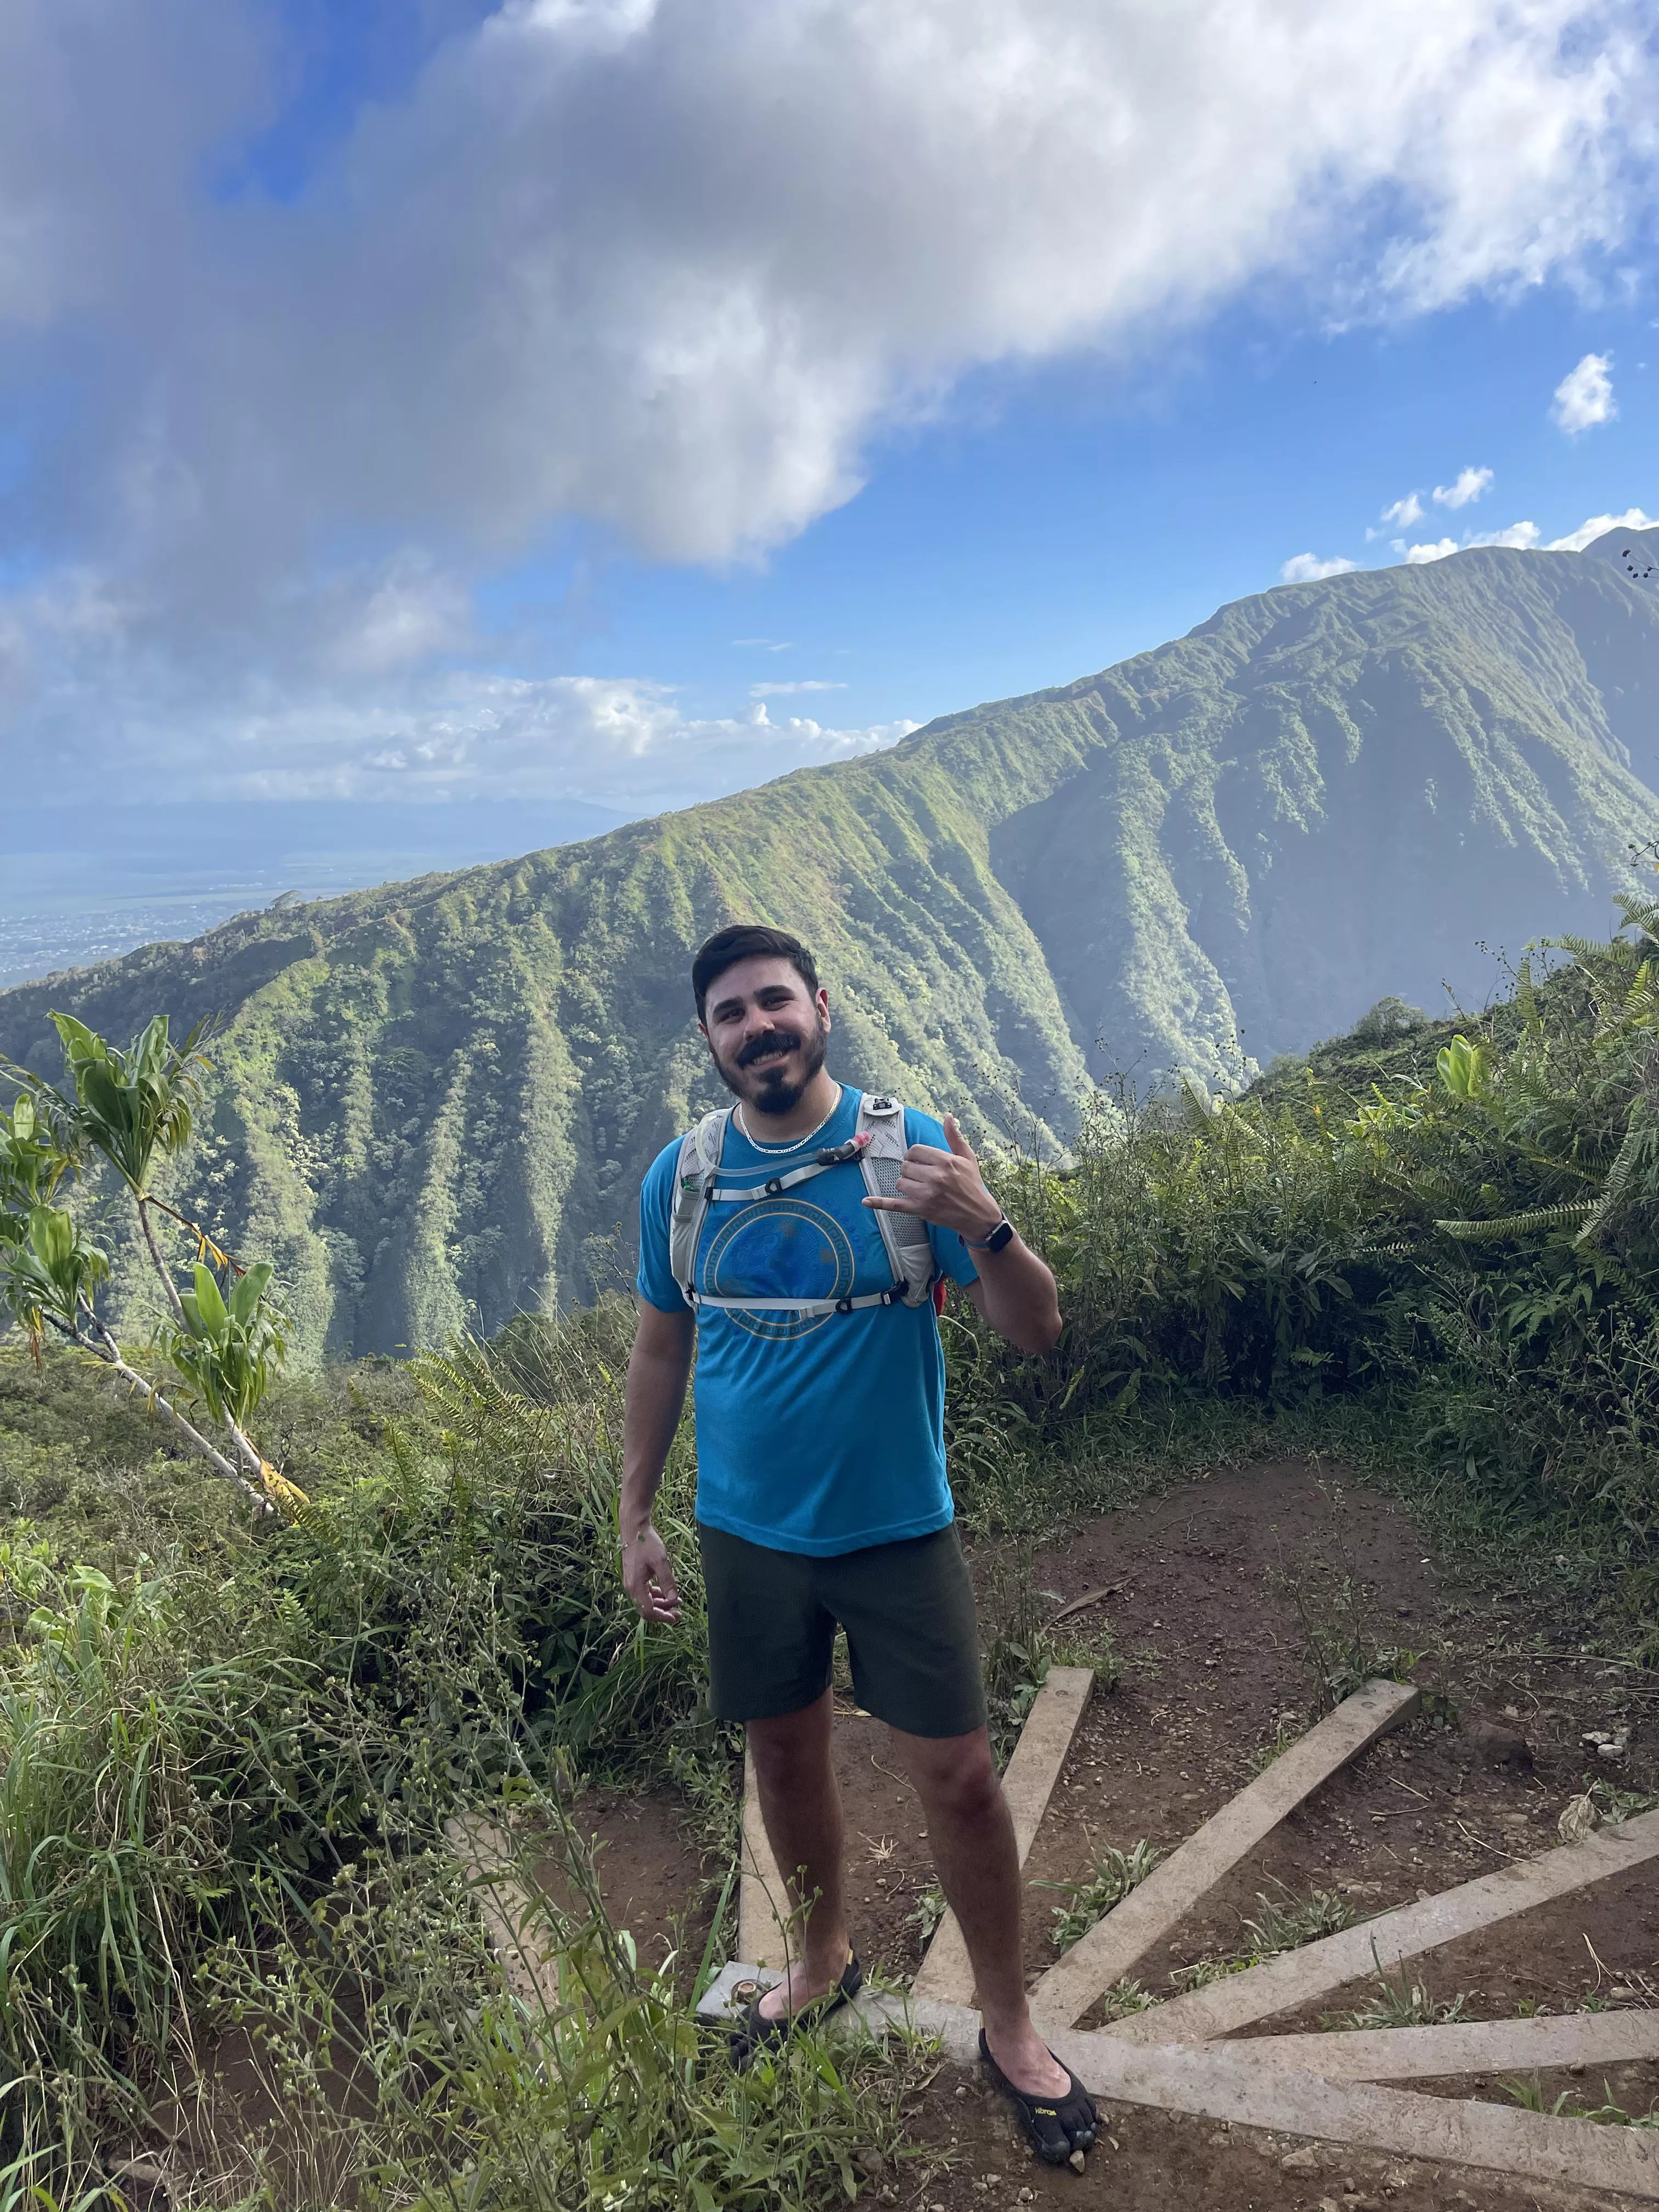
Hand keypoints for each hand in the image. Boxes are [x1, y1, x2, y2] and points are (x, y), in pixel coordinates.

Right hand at [622, 1522, 681, 1623]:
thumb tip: (673, 1599)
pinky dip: (656, 1595)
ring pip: (646, 1600)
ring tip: (676, 1601)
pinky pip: (645, 1592)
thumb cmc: (646, 1543)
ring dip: (661, 1603)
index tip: (675, 1617)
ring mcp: (631, 1582)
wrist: (634, 1529)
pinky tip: (666, 1592)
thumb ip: (667, 1581)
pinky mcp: (634, 1577)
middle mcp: (631, 1587)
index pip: (648, 1610)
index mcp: (635, 1586)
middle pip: (646, 1608)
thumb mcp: (660, 1561)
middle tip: (679, 1613)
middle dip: (663, 1612)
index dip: (662, 1617)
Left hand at [863, 1113, 1002, 1243]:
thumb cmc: (972, 1184)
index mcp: (945, 1161)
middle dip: (911, 1170)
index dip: (915, 1155)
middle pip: (905, 1166)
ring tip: (919, 1187)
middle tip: (923, 1176)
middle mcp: (935, 1177)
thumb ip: (954, 1137)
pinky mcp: (920, 1210)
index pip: (915, 1150)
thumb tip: (948, 1117)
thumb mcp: (967, 1158)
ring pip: (900, 1182)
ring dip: (906, 1184)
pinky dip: (879, 1203)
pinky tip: (866, 1201)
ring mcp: (926, 1195)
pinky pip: (895, 1205)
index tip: (921, 1161)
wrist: (978, 1215)